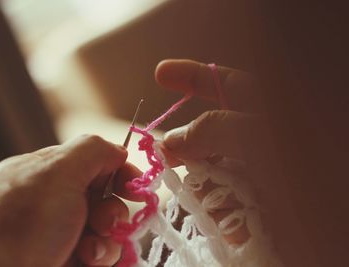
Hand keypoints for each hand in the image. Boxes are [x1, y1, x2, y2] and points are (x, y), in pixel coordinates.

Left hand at [0, 135, 141, 266]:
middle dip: (112, 210)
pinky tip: (89, 261)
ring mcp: (59, 232)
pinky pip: (102, 250)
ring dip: (109, 239)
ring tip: (91, 252)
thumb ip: (92, 150)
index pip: (91, 160)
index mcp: (42, 172)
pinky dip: (104, 257)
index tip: (137, 185)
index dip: (118, 170)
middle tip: (105, 223)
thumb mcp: (57, 173)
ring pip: (106, 227)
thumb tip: (119, 150)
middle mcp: (51, 200)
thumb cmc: (25, 226)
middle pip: (103, 196)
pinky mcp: (69, 256)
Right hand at [156, 59, 317, 265]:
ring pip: (211, 169)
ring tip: (211, 197)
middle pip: (212, 131)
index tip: (161, 73)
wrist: (339, 239)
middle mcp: (263, 140)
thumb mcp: (264, 138)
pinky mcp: (257, 206)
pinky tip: (233, 222)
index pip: (228, 83)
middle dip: (187, 144)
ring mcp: (259, 174)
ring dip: (202, 183)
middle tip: (165, 154)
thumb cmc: (312, 180)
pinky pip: (223, 203)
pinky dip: (220, 211)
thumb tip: (173, 138)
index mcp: (272, 113)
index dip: (194, 76)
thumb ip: (216, 128)